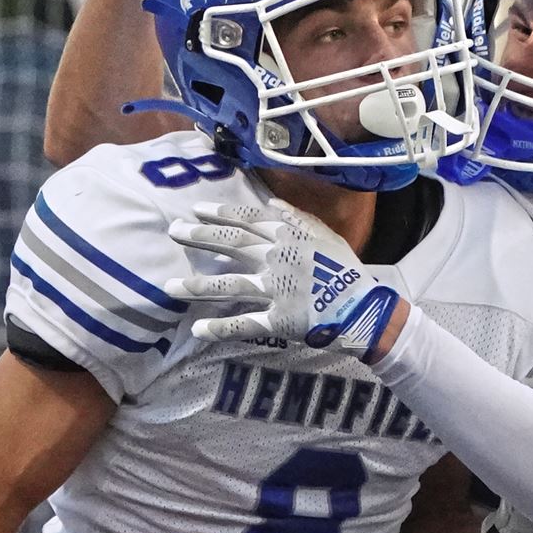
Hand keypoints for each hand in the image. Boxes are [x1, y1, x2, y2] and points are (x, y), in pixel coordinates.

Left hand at [166, 199, 398, 361]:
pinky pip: (245, 323)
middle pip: (232, 245)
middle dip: (199, 238)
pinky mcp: (278, 319)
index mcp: (289, 236)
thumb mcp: (326, 234)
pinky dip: (221, 327)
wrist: (364, 307)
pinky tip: (197, 328)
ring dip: (198, 285)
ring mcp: (276, 289)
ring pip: (230, 284)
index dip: (220, 214)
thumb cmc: (345, 269)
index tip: (195, 210)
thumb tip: (271, 204)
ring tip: (169, 286)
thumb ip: (297, 218)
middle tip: (172, 232)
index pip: (247, 220)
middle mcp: (277, 258)